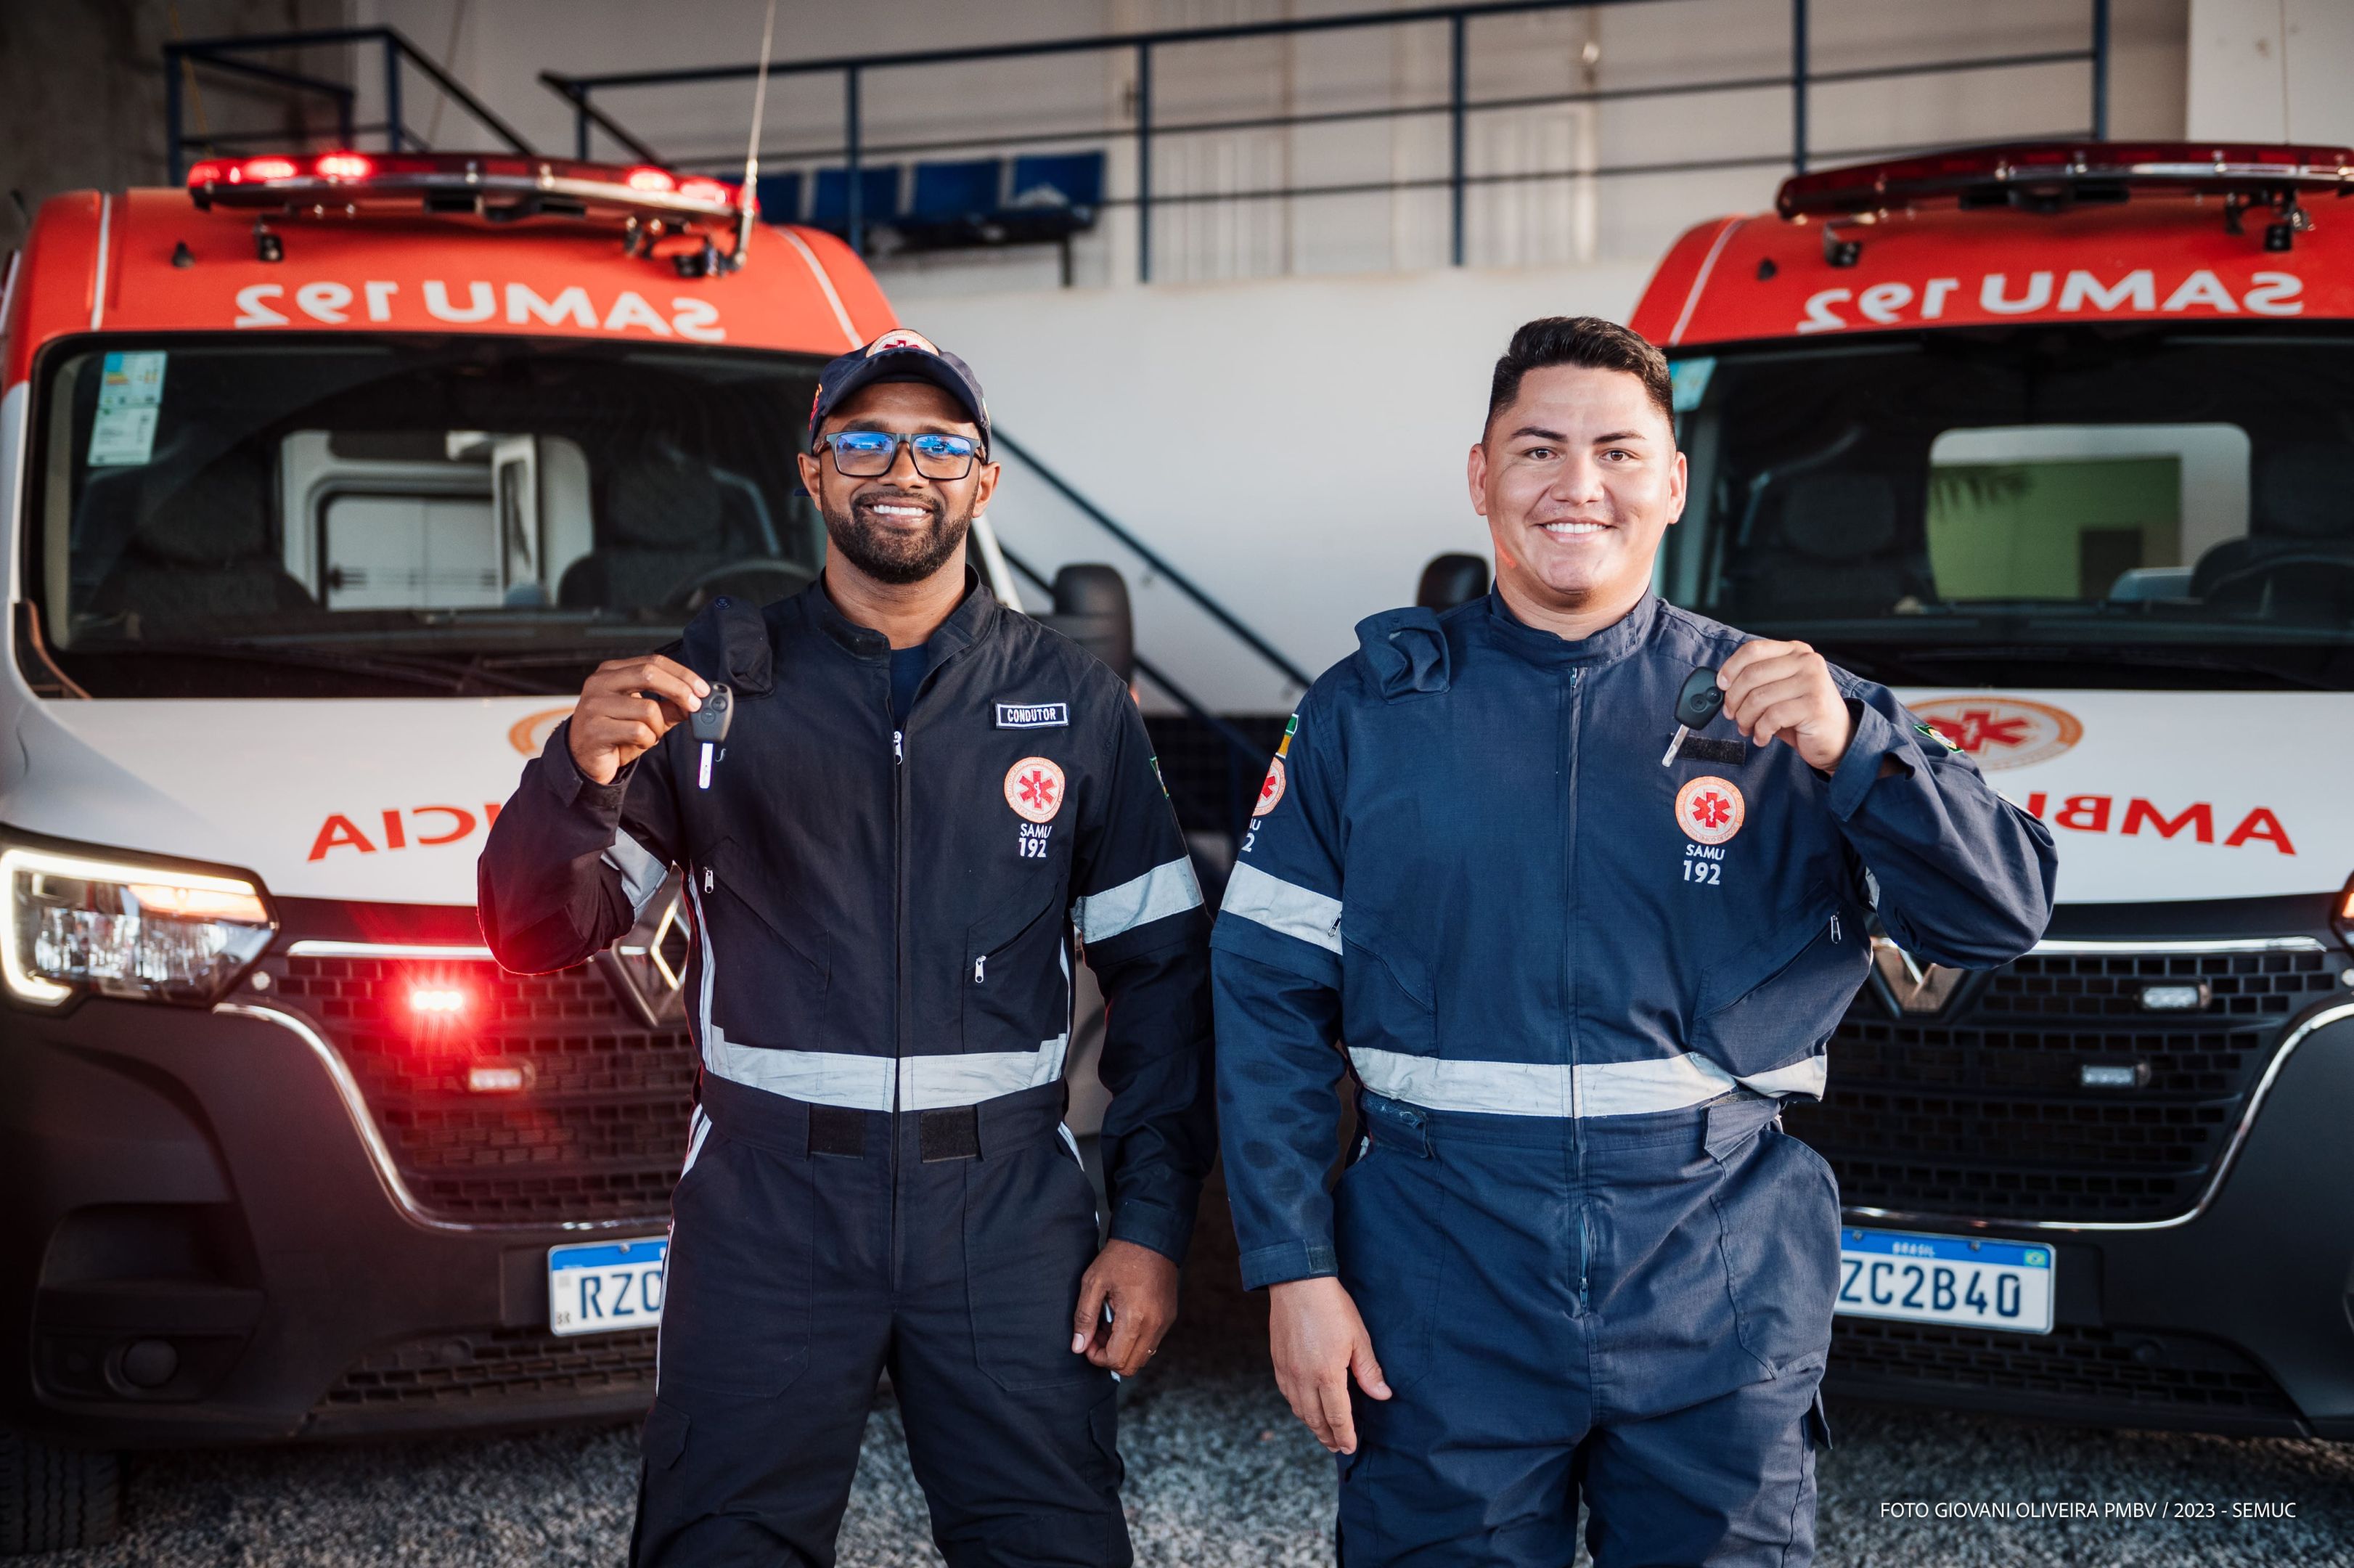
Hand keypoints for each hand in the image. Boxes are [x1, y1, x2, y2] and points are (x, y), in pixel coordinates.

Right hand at [566, 655, 708, 785]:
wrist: (584, 760)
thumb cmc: (615, 733)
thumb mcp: (647, 717)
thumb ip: (669, 707)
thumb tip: (697, 701)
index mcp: (612, 672)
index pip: (653, 662)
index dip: (682, 674)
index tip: (702, 688)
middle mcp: (600, 682)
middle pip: (649, 674)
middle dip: (679, 690)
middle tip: (695, 706)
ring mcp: (594, 704)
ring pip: (647, 708)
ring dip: (658, 727)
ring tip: (649, 735)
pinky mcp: (595, 728)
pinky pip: (638, 731)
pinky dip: (647, 741)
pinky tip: (637, 744)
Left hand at [1070, 1240, 1179, 1375]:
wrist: (1151, 1237)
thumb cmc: (1120, 1257)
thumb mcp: (1094, 1283)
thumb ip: (1084, 1317)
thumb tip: (1078, 1346)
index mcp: (1135, 1318)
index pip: (1115, 1360)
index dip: (1096, 1357)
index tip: (1087, 1340)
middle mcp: (1154, 1325)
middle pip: (1131, 1366)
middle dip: (1109, 1357)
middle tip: (1096, 1335)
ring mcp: (1165, 1323)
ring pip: (1142, 1357)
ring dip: (1122, 1350)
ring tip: (1109, 1325)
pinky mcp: (1169, 1318)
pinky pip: (1151, 1343)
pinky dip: (1135, 1340)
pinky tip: (1122, 1319)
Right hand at [1267, 1276, 1390, 1453]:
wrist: (1297, 1283)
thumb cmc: (1332, 1307)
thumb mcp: (1359, 1338)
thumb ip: (1369, 1371)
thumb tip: (1383, 1396)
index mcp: (1327, 1375)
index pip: (1338, 1417)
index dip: (1345, 1436)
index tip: (1350, 1448)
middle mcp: (1303, 1379)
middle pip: (1315, 1420)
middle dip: (1328, 1437)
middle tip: (1338, 1447)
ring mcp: (1287, 1371)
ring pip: (1298, 1410)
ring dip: (1312, 1425)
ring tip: (1323, 1432)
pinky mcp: (1277, 1362)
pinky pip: (1286, 1394)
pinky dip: (1297, 1407)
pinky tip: (1304, 1407)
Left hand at [1718, 638, 1852, 771]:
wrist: (1837, 739)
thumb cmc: (1802, 715)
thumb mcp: (1779, 690)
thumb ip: (1757, 682)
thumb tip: (1722, 686)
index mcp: (1795, 651)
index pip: (1753, 650)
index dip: (1730, 667)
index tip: (1721, 685)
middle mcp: (1806, 662)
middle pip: (1751, 674)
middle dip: (1733, 699)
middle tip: (1732, 714)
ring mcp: (1813, 681)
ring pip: (1758, 698)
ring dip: (1745, 719)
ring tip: (1748, 728)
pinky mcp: (1814, 705)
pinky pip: (1771, 717)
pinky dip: (1760, 731)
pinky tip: (1763, 737)